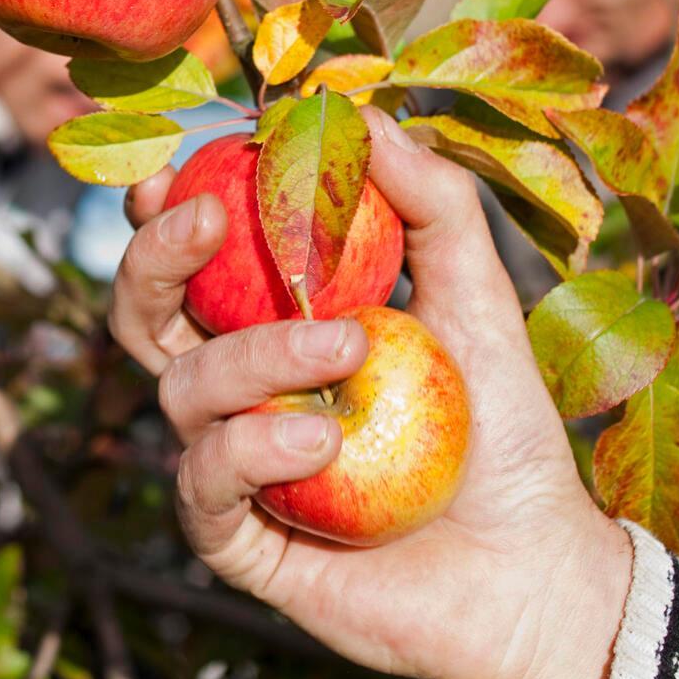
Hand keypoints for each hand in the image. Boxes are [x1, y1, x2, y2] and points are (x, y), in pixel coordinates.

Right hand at [109, 107, 631, 678]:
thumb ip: (430, 205)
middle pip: (143, 312)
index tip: (178, 161)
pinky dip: (252, 451)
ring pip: (177, 388)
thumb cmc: (500, 431)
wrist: (535, 564)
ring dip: (254, 356)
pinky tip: (321, 445)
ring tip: (349, 352)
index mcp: (272, 325)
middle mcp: (237, 390)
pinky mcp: (239, 540)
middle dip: (154, 257)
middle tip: (209, 221)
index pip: (192, 259)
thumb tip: (364, 113)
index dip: (163, 209)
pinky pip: (202, 483)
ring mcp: (231, 464)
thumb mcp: (477, 298)